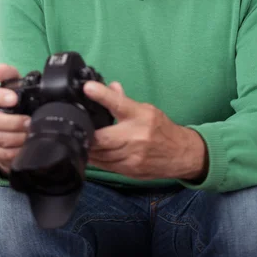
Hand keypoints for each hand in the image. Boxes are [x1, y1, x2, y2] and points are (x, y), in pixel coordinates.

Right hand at [0, 64, 30, 176]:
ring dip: (15, 137)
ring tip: (30, 134)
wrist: (13, 129)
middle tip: (29, 121)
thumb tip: (1, 68)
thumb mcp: (15, 89)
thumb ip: (10, 77)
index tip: (14, 98)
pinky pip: (2, 153)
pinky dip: (15, 150)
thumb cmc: (14, 105)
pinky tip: (25, 146)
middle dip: (12, 122)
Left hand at [83, 81, 207, 180]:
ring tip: (80, 140)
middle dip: (87, 134)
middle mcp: (136, 136)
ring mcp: (133, 156)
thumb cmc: (161, 129)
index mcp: (140, 116)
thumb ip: (124, 101)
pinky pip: (106, 166)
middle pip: (103, 138)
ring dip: (88, 148)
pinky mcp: (130, 170)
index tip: (88, 88)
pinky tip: (91, 153)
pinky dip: (96, 159)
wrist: (181, 154)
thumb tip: (110, 86)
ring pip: (101, 155)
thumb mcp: (146, 109)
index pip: (118, 104)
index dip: (102, 95)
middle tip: (75, 127)